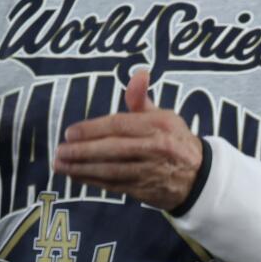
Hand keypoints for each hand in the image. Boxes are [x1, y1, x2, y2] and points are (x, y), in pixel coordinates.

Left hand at [54, 68, 205, 209]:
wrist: (201, 177)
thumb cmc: (174, 140)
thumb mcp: (164, 116)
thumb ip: (141, 98)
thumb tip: (138, 72)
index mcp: (159, 126)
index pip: (119, 125)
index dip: (92, 129)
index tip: (70, 132)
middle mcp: (156, 148)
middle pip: (113, 149)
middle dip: (82, 151)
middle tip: (59, 151)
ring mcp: (152, 171)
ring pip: (112, 170)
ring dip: (82, 168)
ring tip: (60, 165)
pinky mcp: (146, 189)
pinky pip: (115, 185)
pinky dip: (93, 181)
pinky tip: (75, 176)